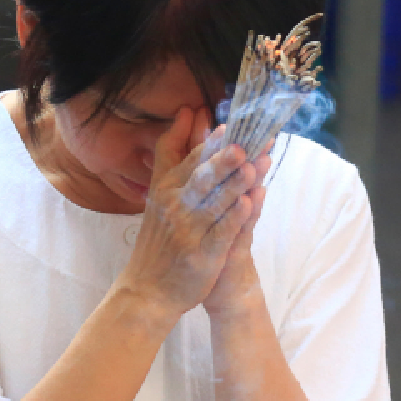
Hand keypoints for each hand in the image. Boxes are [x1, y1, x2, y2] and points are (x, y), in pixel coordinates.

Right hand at [115, 109, 261, 328]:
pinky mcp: (201, 254)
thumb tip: (188, 111)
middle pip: (202, 178)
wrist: (147, 289)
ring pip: (214, 203)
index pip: (192, 160)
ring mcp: (188, 230)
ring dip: (234, 185)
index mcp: (166, 189)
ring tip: (253, 167)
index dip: (215, 143)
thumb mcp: (161, 191)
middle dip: (224, 160)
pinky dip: (234, 217)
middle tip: (244, 143)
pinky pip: (220, 232)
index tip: (235, 126)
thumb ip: (175, 153)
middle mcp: (175, 206)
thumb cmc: (160, 236)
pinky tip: (248, 203)